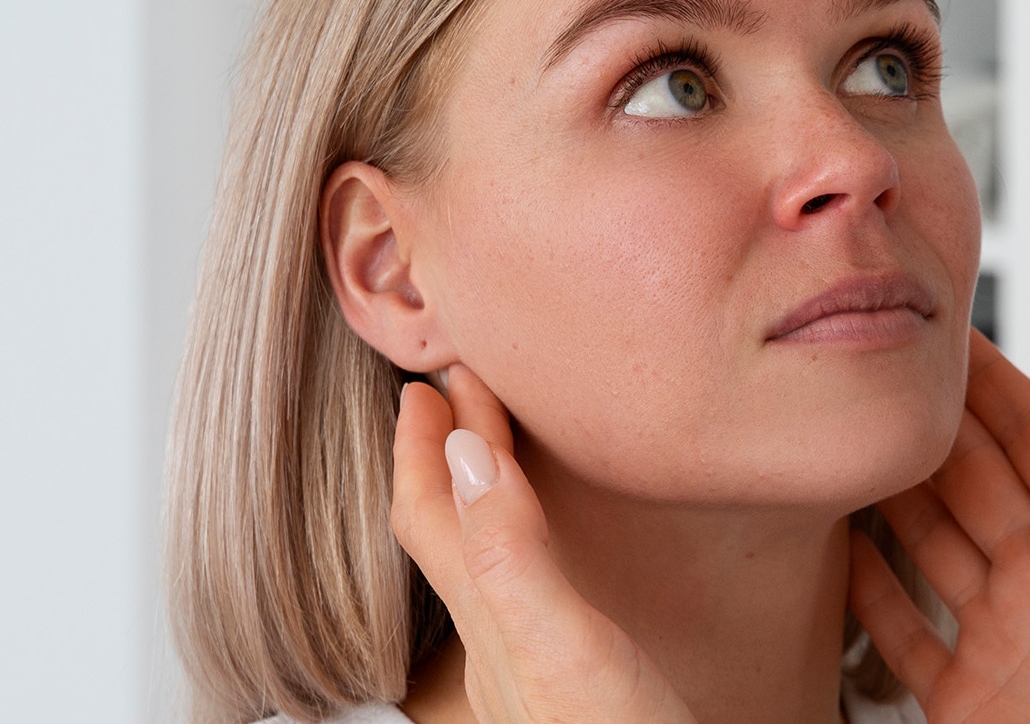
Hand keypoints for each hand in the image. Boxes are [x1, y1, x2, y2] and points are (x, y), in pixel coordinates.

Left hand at [390, 365, 695, 723]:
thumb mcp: (566, 647)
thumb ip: (511, 554)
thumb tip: (459, 452)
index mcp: (491, 622)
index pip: (431, 513)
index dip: (423, 442)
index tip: (428, 379)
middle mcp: (500, 642)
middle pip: (449, 529)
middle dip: (446, 453)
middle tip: (452, 390)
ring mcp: (535, 664)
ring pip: (485, 557)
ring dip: (481, 489)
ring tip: (493, 445)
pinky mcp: (577, 679)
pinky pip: (529, 584)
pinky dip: (528, 536)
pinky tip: (557, 545)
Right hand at [850, 331, 1029, 722]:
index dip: (989, 379)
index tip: (945, 330)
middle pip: (969, 475)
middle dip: (926, 420)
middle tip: (875, 367)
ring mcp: (1004, 635)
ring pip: (928, 540)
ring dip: (889, 492)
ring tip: (846, 441)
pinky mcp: (965, 698)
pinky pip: (901, 629)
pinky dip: (867, 589)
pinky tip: (842, 549)